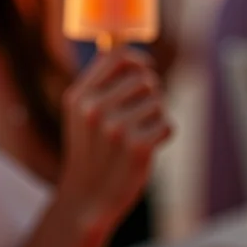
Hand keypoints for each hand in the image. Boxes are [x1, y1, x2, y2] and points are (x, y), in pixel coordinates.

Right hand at [60, 48, 171, 230]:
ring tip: (140, 131)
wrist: (87, 197)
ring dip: (156, 115)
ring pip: (158, 101)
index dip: (138, 59)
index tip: (145, 68)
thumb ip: (98, 83)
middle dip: (150, 92)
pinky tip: (147, 146)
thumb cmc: (90, 150)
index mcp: (79, 96)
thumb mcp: (80, 113)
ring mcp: (115, 128)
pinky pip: (166, 124)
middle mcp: (94, 109)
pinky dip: (162, 134)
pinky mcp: (138, 148)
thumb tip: (122, 48)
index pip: (117, 57)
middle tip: (141, 111)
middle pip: (143, 78)